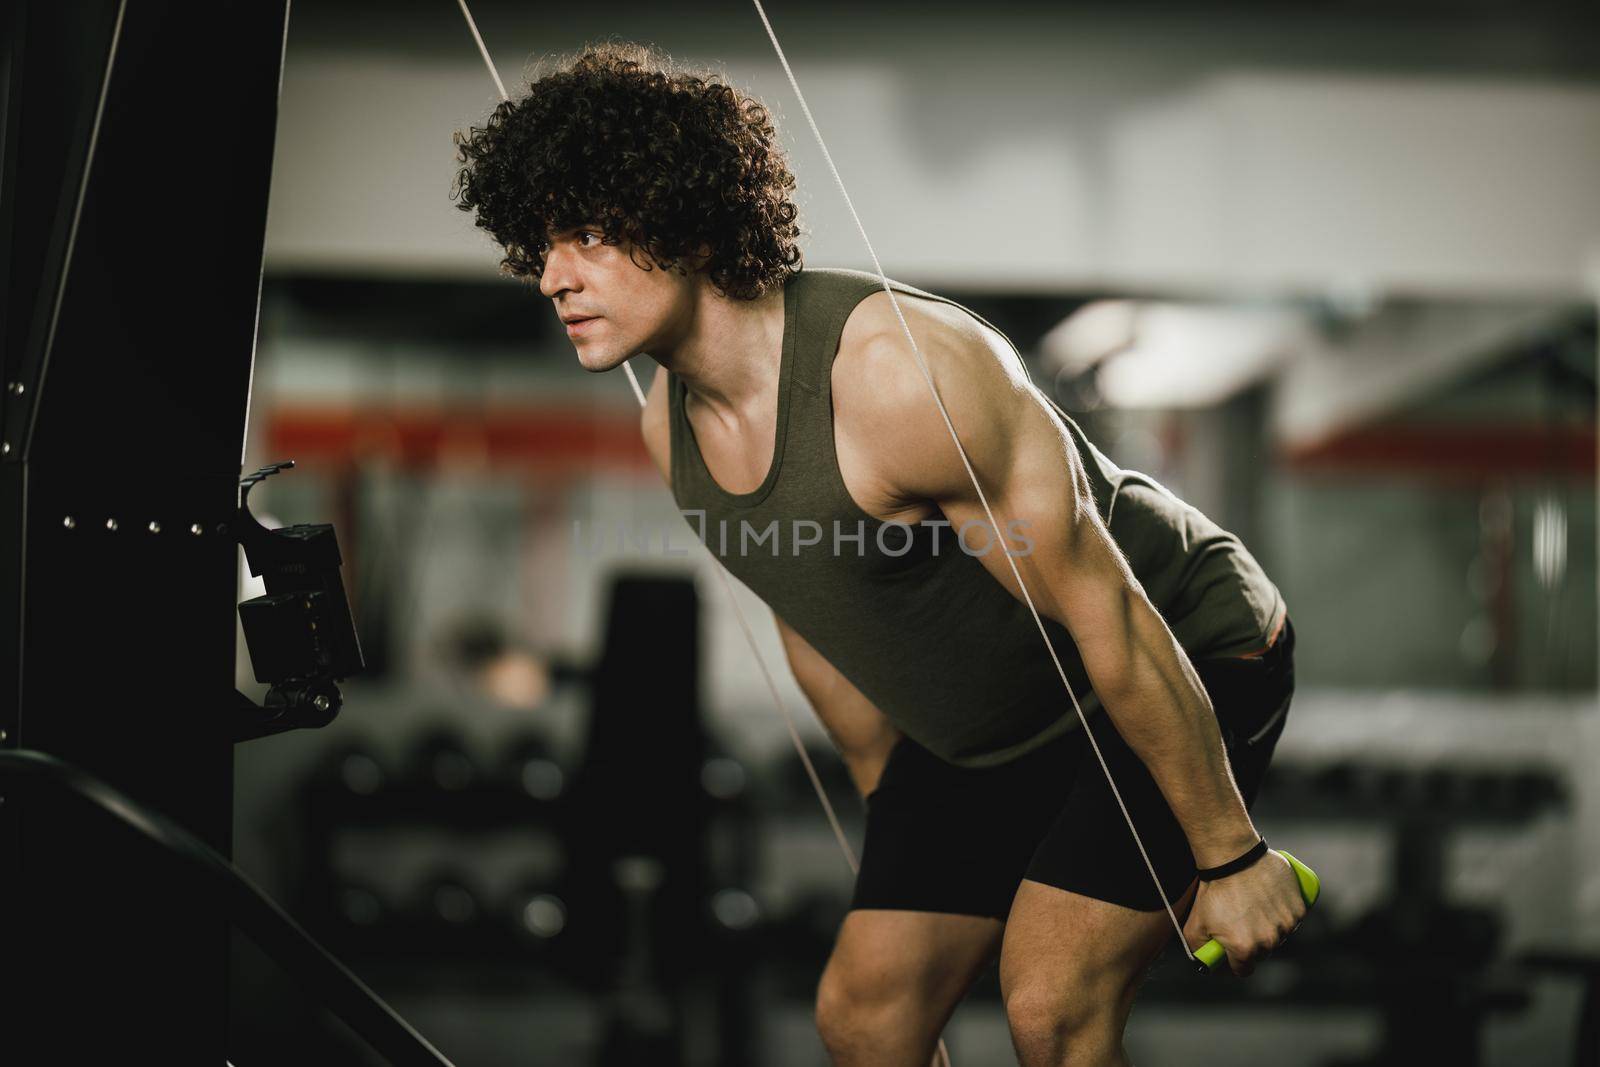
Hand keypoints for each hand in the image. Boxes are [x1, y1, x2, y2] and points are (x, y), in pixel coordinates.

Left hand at [1182, 850, 1306, 976]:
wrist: (1234, 856)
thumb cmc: (1214, 889)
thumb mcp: (1195, 925)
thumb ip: (1199, 950)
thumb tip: (1206, 962)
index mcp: (1245, 949)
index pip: (1243, 969)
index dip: (1234, 962)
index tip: (1230, 951)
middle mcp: (1269, 941)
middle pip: (1262, 953)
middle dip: (1251, 943)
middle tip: (1240, 922)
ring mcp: (1287, 924)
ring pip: (1278, 935)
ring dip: (1269, 927)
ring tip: (1253, 907)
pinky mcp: (1299, 908)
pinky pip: (1292, 919)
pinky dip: (1283, 912)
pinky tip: (1269, 899)